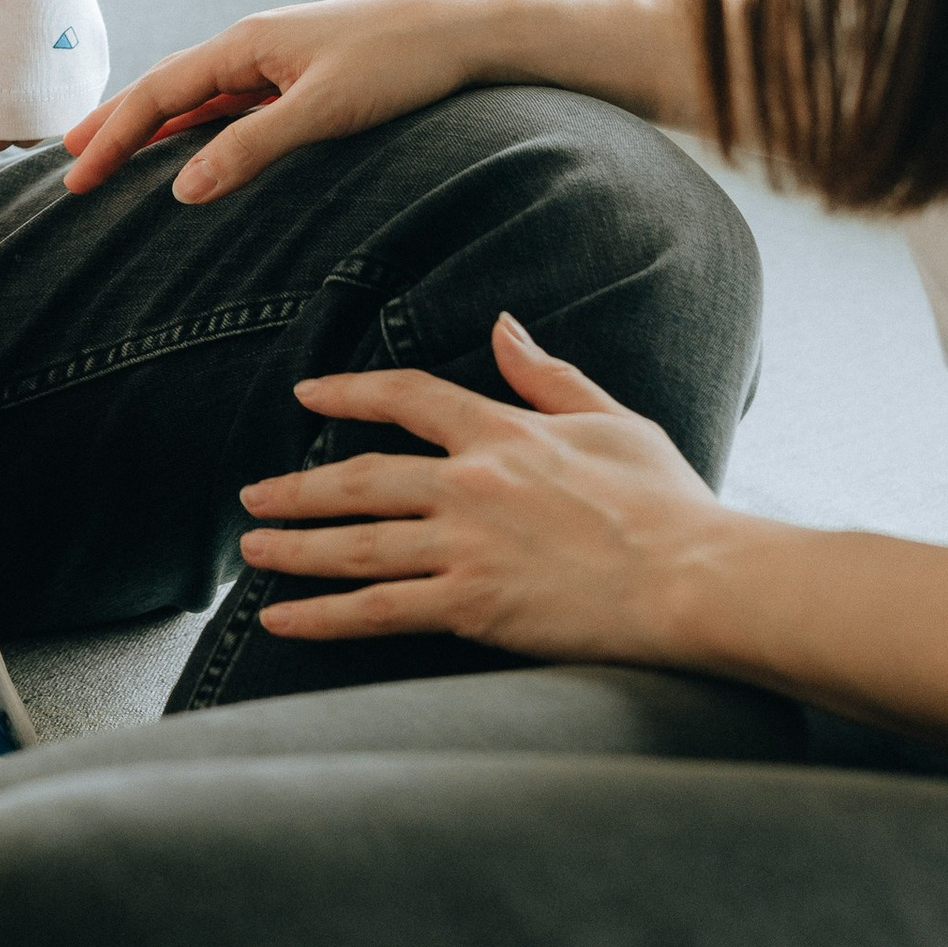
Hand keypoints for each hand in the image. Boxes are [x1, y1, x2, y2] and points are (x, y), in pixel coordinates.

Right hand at [62, 0, 509, 203]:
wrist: (464, 31)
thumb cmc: (399, 65)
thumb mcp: (322, 111)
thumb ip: (250, 148)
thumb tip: (181, 191)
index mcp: (245, 44)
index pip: (158, 94)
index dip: (112, 136)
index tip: (74, 177)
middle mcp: (251, 45)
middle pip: (164, 89)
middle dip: (114, 126)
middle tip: (68, 165)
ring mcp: (276, 59)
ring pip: (196, 97)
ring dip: (151, 127)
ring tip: (111, 155)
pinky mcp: (301, 75)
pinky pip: (230, 104)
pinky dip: (197, 127)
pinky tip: (189, 146)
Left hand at [234, 312, 722, 662]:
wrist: (695, 580)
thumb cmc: (668, 504)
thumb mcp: (613, 419)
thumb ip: (547, 376)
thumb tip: (504, 326)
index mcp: (503, 432)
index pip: (406, 397)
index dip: (350, 393)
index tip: (307, 396)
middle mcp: (470, 484)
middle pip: (360, 478)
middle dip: (298, 486)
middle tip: (253, 494)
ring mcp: (466, 547)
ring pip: (355, 544)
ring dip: (294, 546)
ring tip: (252, 549)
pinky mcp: (472, 606)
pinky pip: (378, 610)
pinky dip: (322, 616)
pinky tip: (280, 620)